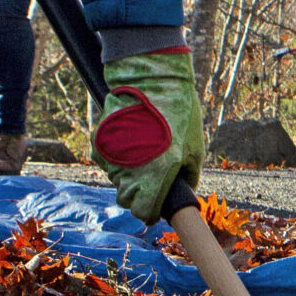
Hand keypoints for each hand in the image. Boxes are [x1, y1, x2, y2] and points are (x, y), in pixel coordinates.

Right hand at [91, 50, 205, 219]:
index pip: (143, 212)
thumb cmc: (180, 115)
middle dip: (137, 195)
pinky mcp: (99, 143)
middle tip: (150, 180)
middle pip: (126, 199)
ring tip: (142, 152)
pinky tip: (129, 141)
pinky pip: (106, 160)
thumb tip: (184, 190)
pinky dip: (116, 157)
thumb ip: (189, 176)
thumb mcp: (195, 149)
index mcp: (156, 177)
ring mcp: (111, 158)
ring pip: (115, 179)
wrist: (154, 83)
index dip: (150, 212)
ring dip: (127, 174)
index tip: (155, 208)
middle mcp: (130, 172)